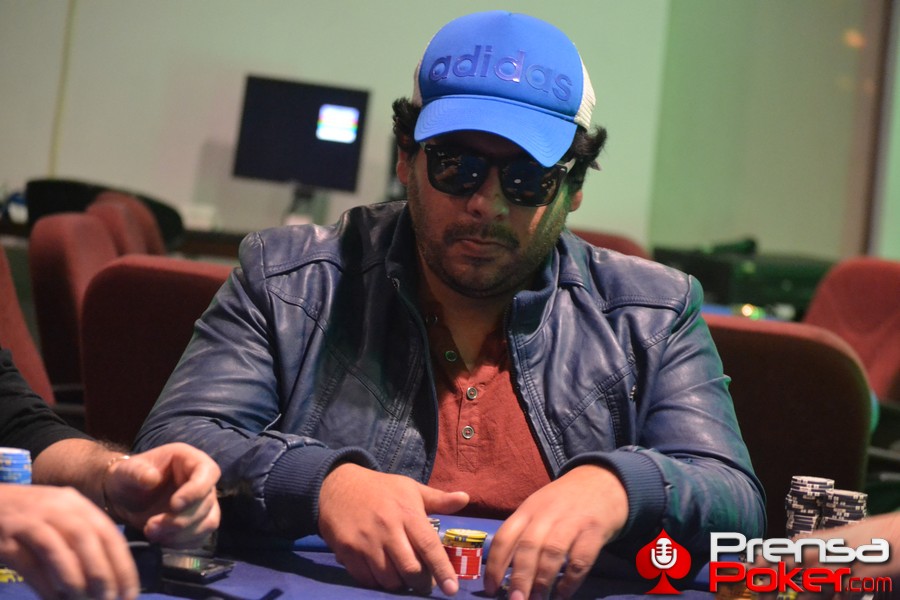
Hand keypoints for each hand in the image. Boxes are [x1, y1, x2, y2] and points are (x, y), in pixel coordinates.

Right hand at [0, 484, 138, 599]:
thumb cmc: (30, 517)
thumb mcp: (61, 518)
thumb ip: (84, 540)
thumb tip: (111, 577)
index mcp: (76, 504)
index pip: (108, 533)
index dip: (122, 565)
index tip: (130, 592)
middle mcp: (57, 508)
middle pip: (87, 539)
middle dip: (102, 573)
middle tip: (109, 599)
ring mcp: (30, 521)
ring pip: (59, 549)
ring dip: (75, 579)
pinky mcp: (7, 539)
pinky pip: (30, 563)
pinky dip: (45, 584)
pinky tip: (55, 599)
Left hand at [104, 442, 220, 548]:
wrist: (125, 498)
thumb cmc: (128, 478)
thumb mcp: (126, 471)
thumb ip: (136, 472)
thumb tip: (151, 479)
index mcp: (190, 460)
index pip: (208, 472)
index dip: (196, 490)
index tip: (174, 505)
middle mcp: (203, 481)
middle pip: (206, 502)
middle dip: (180, 519)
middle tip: (150, 526)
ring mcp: (203, 503)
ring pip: (208, 522)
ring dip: (181, 533)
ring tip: (151, 534)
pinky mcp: (199, 523)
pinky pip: (200, 537)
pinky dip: (181, 542)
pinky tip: (160, 539)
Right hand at [318, 463, 469, 594]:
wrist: (336, 485)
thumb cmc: (380, 489)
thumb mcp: (410, 488)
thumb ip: (438, 499)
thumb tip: (465, 499)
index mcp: (407, 513)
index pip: (429, 546)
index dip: (442, 570)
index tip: (451, 589)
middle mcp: (388, 528)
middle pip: (411, 569)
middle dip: (421, 584)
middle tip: (424, 584)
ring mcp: (366, 542)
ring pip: (389, 579)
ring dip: (399, 584)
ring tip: (402, 577)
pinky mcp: (347, 551)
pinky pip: (367, 579)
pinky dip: (377, 582)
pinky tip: (381, 573)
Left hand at [484, 465, 627, 599]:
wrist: (602, 479)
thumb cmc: (564, 501)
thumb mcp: (538, 508)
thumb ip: (523, 533)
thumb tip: (504, 571)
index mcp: (527, 510)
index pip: (505, 537)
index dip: (494, 564)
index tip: (490, 588)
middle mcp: (546, 514)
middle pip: (528, 546)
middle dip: (519, 577)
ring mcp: (571, 520)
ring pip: (552, 552)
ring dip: (543, 580)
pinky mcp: (594, 529)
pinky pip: (581, 558)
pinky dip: (571, 579)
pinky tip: (563, 594)